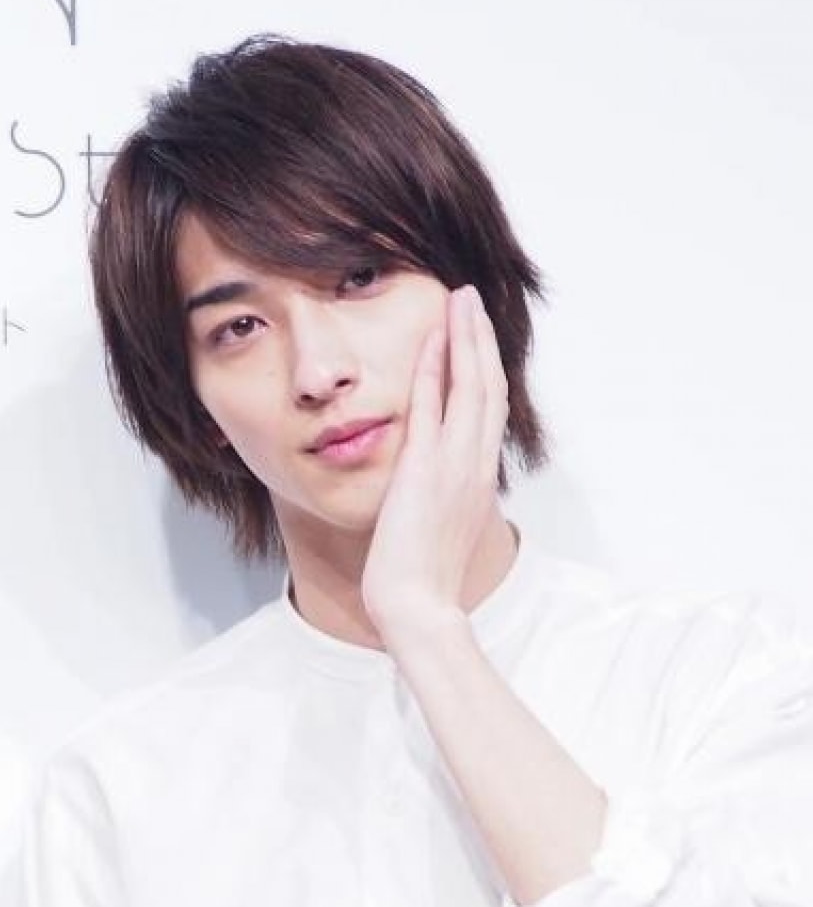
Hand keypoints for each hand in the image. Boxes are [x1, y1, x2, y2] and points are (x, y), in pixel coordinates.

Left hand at [361, 284, 508, 649]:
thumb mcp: (438, 529)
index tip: (475, 337)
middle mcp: (475, 466)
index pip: (487, 411)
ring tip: (460, 300)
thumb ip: (441, 499)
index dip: (484, 368)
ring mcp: (455, 465)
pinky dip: (436, 369)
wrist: (417, 605)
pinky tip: (433, 338)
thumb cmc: (422, 579)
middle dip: (480, 340)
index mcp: (478, 479)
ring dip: (465, 339)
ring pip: (470, 387)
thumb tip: (434, 489)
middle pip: (488, 388)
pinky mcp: (427, 469)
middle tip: (471, 300)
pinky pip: (434, 407)